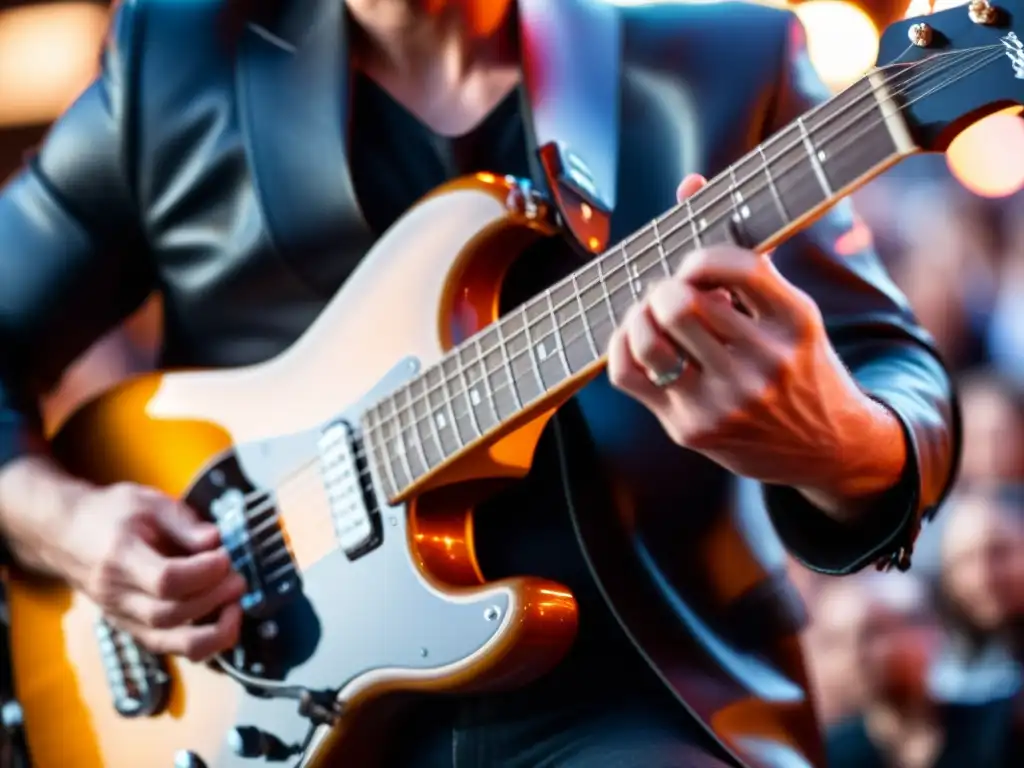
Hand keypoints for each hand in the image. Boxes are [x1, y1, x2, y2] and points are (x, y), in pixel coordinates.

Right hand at [60, 483, 244, 660]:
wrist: (65, 534)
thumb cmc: (110, 514)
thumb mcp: (148, 502)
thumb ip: (185, 522)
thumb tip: (218, 542)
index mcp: (119, 558)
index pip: (165, 580)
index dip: (204, 572)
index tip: (225, 556)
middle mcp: (117, 595)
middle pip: (168, 615)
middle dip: (214, 600)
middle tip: (238, 579)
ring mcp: (122, 617)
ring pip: (169, 643)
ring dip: (213, 631)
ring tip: (236, 605)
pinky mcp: (132, 628)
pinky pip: (170, 647)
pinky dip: (203, 641)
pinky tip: (223, 619)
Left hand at [607, 175, 904, 511]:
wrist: (827, 448)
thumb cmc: (801, 364)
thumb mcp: (791, 309)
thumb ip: (742, 251)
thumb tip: (689, 184)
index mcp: (796, 322)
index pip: (734, 265)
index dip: (700, 257)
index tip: (696, 266)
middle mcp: (764, 364)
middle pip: (681, 303)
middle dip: (665, 288)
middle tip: (670, 293)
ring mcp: (726, 402)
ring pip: (650, 340)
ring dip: (639, 315)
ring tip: (652, 315)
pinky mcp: (692, 428)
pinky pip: (629, 374)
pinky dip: (621, 347)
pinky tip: (637, 340)